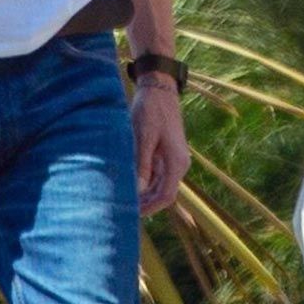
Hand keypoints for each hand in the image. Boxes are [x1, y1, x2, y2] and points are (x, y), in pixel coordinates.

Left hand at [132, 79, 189, 212]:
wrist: (159, 89)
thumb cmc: (150, 110)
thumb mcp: (143, 137)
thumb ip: (142, 165)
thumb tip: (138, 190)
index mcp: (176, 162)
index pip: (167, 196)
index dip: (150, 208)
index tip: (133, 214)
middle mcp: (179, 164)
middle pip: (165, 194)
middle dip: (146, 204)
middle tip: (124, 210)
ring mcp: (174, 159)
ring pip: (161, 186)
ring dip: (146, 194)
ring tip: (125, 199)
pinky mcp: (168, 154)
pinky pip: (159, 175)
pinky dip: (146, 183)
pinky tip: (131, 184)